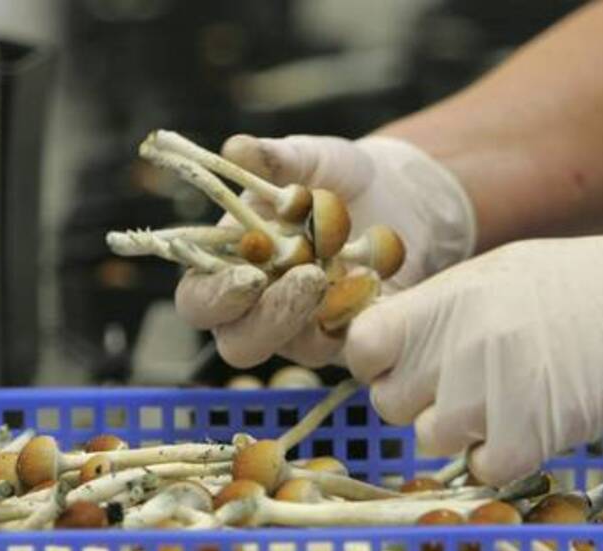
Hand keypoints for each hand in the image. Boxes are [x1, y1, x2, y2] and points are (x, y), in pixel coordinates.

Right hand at [175, 135, 476, 367]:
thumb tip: (236, 147)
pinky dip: (355, 315)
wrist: (404, 195)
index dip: (214, 297)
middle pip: (237, 343)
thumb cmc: (338, 177)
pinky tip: (372, 280)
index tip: (248, 275)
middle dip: (266, 318)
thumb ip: (275, 157)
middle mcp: (258, 307)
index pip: (198, 301)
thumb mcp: (312, 158)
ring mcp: (303, 329)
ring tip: (340, 274)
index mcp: (229, 267)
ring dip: (315, 319)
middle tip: (307, 277)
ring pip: (292, 351)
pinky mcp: (347, 337)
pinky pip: (345, 344)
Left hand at [344, 223, 602, 483]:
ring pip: (432, 439)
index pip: (361, 348)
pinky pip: (481, 468)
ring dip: (463, 431)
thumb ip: (437, 312)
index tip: (400, 366)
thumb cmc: (581, 283)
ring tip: (509, 400)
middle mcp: (453, 347)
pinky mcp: (524, 437)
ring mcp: (486, 395)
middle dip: (420, 401)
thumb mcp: (494, 276)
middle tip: (468, 386)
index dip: (375, 364)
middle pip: (391, 402)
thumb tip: (390, 344)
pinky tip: (532, 425)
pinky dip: (502, 457)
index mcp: (441, 301)